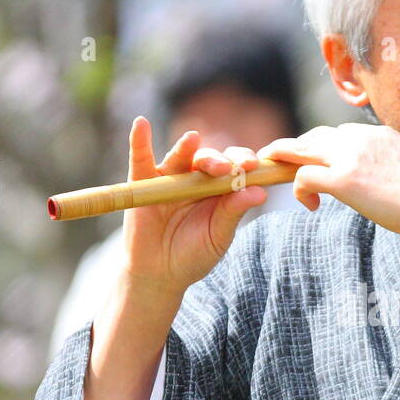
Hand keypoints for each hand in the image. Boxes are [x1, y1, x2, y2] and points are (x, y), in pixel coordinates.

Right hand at [120, 117, 267, 293]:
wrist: (159, 274)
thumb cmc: (193, 255)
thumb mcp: (217, 236)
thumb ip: (234, 212)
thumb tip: (260, 192)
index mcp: (220, 189)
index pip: (235, 167)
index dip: (244, 163)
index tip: (252, 166)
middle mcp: (197, 178)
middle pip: (210, 159)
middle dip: (219, 160)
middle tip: (226, 168)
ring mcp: (170, 178)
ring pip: (180, 156)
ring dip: (186, 147)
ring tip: (192, 139)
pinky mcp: (143, 182)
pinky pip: (141, 159)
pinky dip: (139, 141)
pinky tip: (141, 125)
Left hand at [255, 121, 399, 240]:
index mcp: (377, 134)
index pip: (338, 134)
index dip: (320, 146)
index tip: (314, 161)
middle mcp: (360, 139)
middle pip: (314, 137)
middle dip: (294, 148)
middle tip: (277, 159)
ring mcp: (349, 157)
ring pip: (300, 150)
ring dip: (282, 160)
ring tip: (270, 170)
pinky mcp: (342, 179)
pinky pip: (304, 178)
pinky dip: (299, 191)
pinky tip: (309, 205)